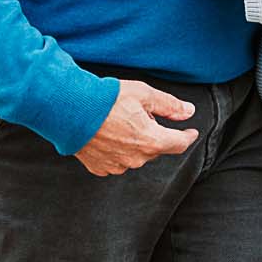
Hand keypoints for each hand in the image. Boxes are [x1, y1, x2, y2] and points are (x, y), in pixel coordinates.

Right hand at [74, 79, 197, 174]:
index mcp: (151, 141)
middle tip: (141, 114)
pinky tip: (109, 134)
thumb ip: (169, 105)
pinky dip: (118, 149)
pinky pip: (117, 160)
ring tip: (120, 121)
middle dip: (154, 133)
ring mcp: (117, 165)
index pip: (179, 144)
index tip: (191, 132)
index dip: (187, 136)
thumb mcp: (144, 94)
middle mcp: (136, 158)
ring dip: (135, 142)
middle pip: (156, 148)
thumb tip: (188, 112)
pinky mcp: (100, 168)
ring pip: (136, 155)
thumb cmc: (106, 99)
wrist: (70, 110)